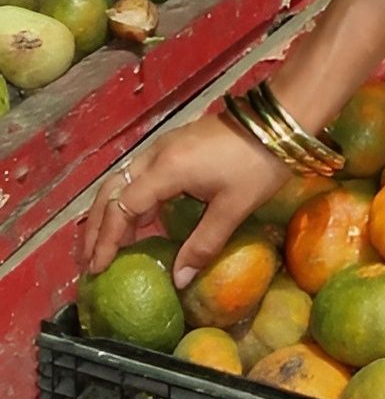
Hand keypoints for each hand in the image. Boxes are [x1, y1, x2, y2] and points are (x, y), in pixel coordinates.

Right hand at [81, 111, 291, 286]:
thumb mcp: (233, 208)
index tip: (97, 268)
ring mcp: (168, 144)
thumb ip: (203, 244)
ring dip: (111, 210)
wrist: (283, 117)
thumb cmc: (259, 163)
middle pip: (113, 190)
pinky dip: (131, 198)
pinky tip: (138, 220)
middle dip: (97, 225)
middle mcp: (159, 153)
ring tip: (105, 244)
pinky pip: (142, 173)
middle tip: (88, 259)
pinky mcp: (179, 143)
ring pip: (125, 179)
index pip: (123, 207)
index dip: (108, 240)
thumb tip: (179, 280)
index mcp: (167, 168)